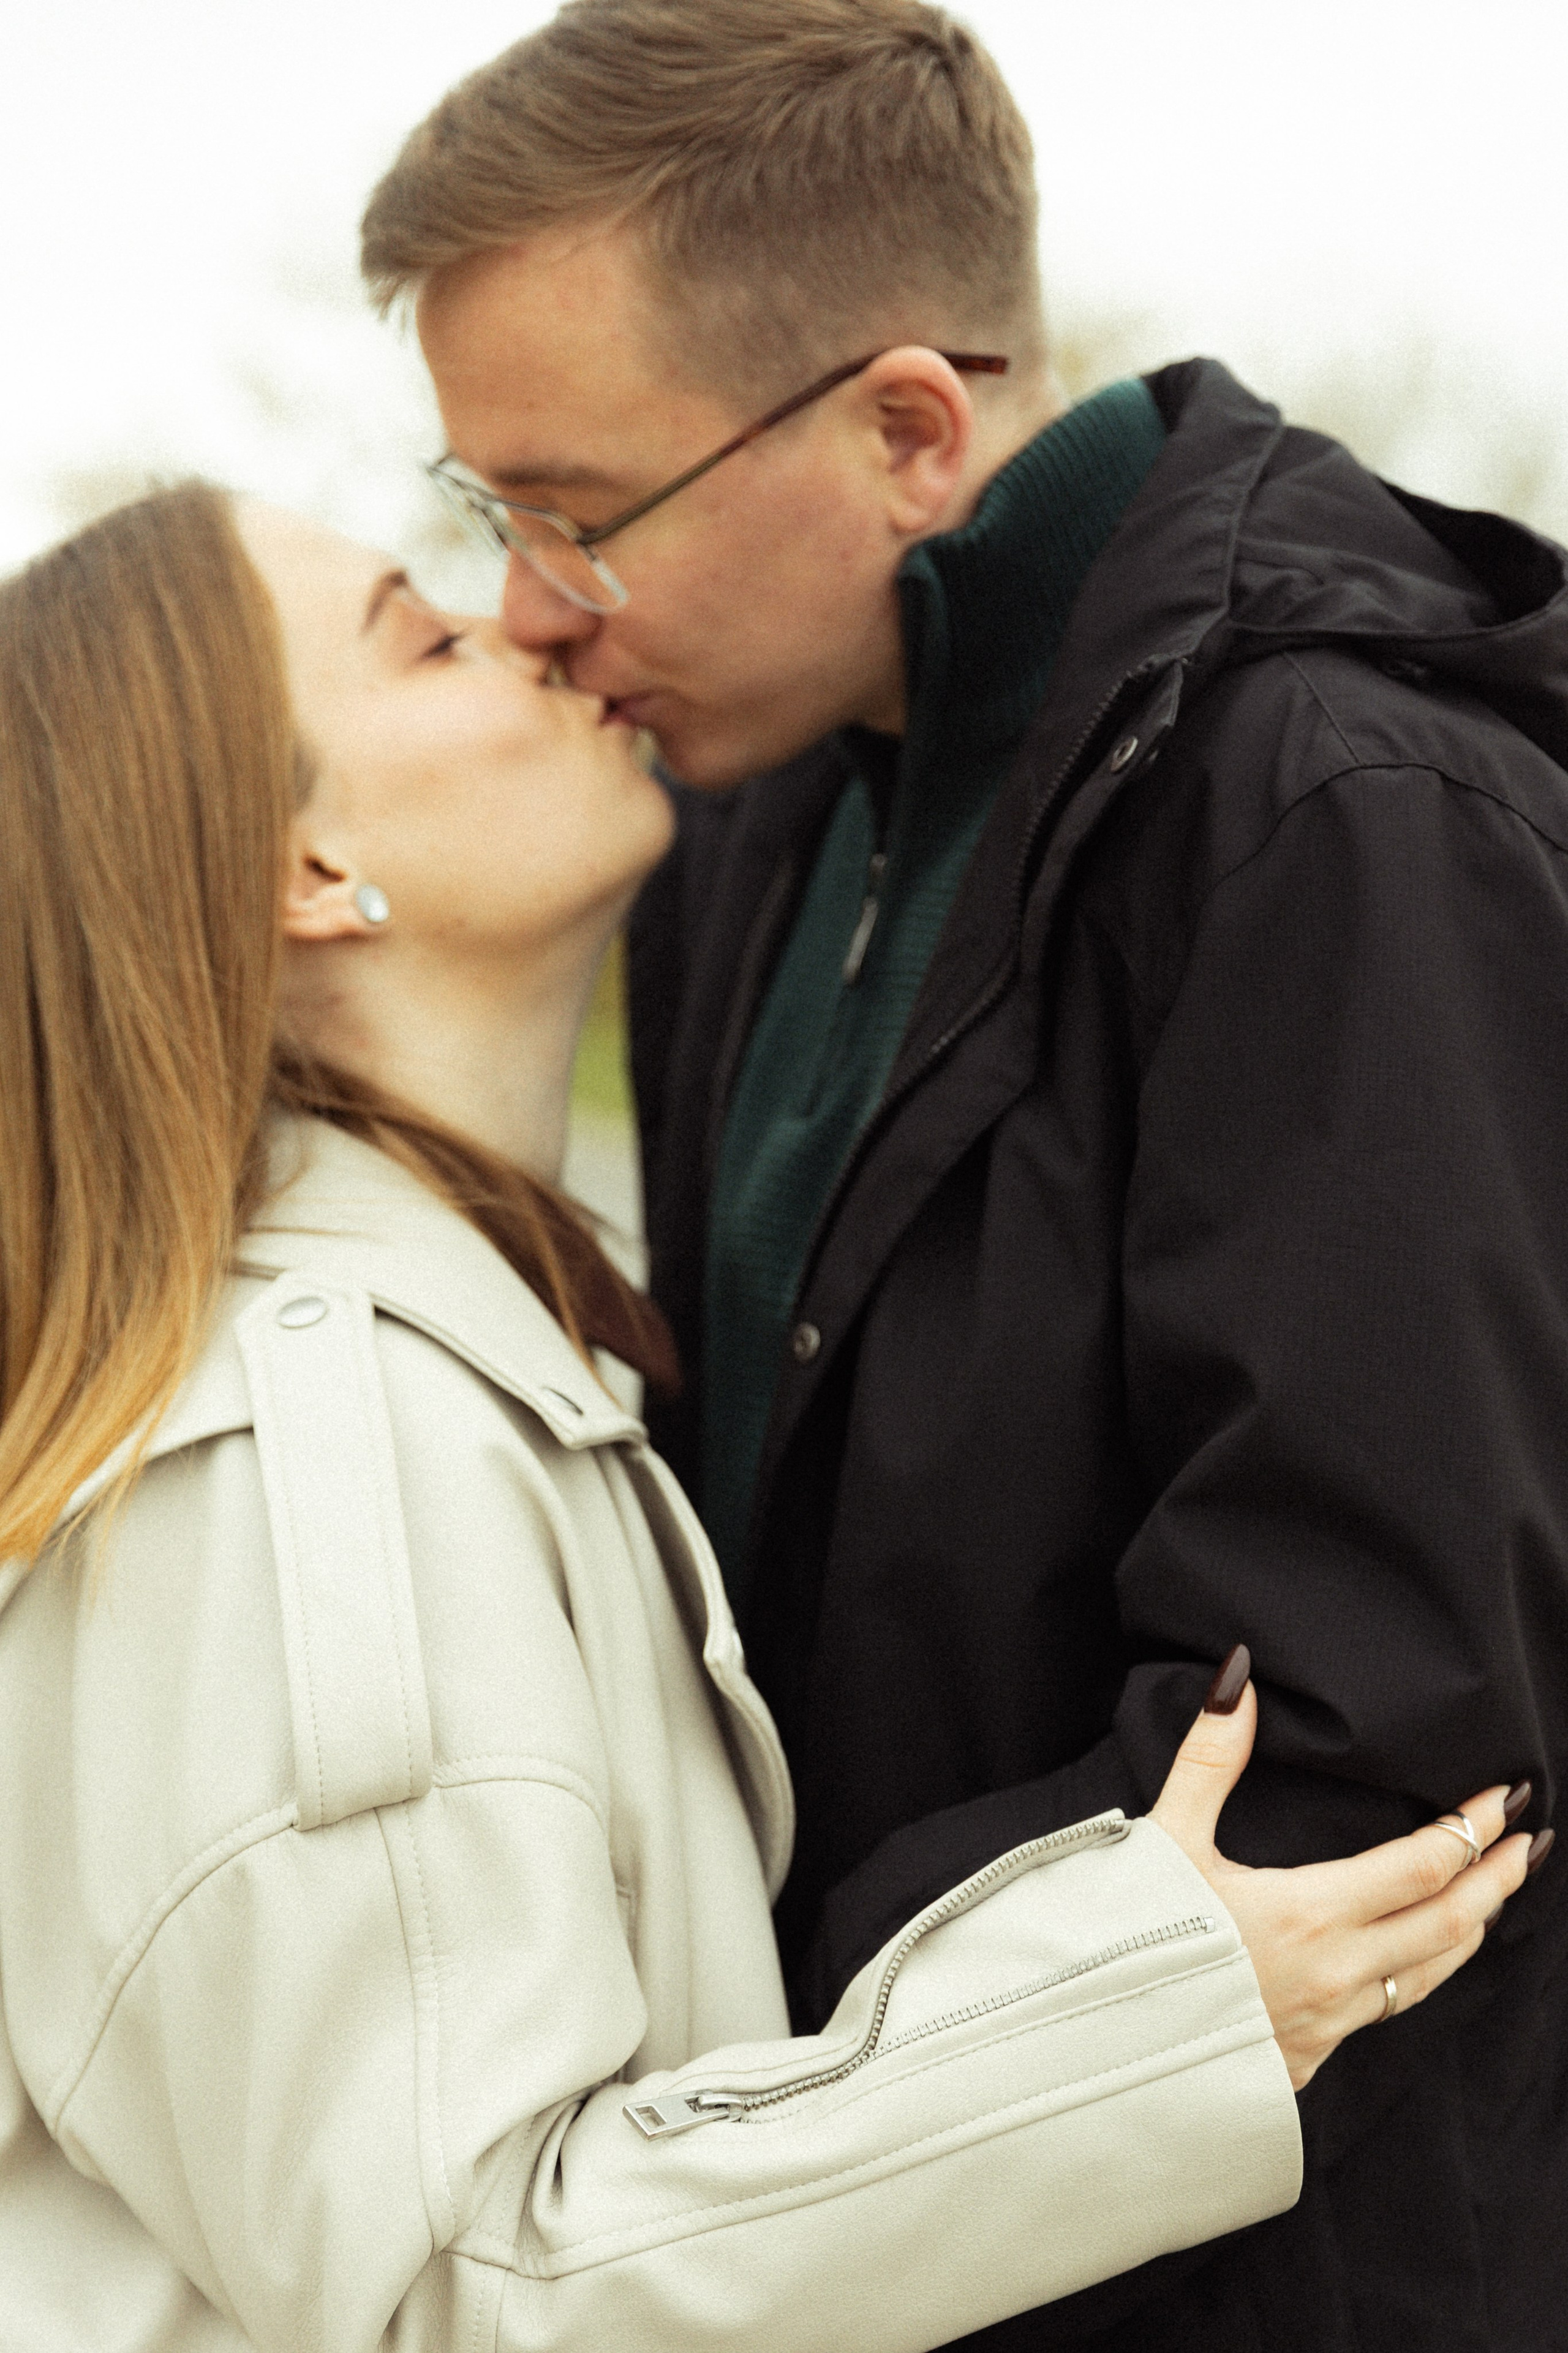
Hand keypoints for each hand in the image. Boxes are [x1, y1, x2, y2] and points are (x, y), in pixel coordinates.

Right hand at [1149, 1647, 1540, 2089]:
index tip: (1506, 1794)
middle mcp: (1335, 1974)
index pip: (1425, 1863)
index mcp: (1309, 1913)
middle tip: (1530, 1841)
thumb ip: (1210, 1757)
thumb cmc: (1124, 1942)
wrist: (1090, 2054)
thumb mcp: (1165, 1839)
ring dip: (1468, 1933)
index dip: (1473, 1825)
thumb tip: (1238, 1676)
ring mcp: (1325, 2025)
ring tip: (1490, 1900)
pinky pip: (1380, 2015)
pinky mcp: (1304, 2061)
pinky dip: (1412, 1980)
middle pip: (1449, 1922)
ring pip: (1427, 1978)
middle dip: (1497, 1878)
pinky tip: (1408, 1967)